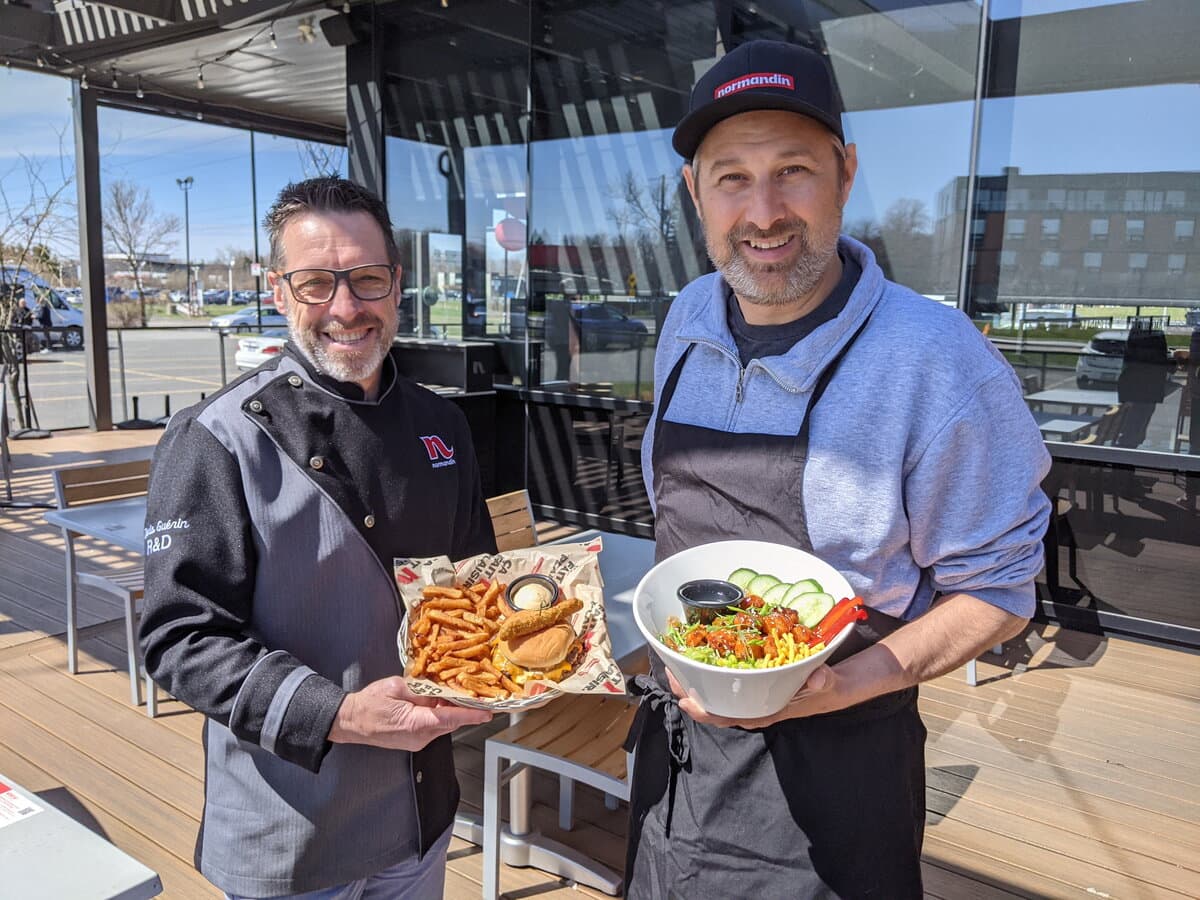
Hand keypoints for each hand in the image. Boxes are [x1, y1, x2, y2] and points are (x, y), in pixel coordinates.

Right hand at [329, 676, 491, 750]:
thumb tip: (440, 691)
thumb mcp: (396, 687)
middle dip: (464, 708)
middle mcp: (420, 736)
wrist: (350, 722)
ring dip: (451, 710)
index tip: (488, 712)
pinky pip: (435, 726)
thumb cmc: (369, 704)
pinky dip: (440, 714)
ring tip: (455, 693)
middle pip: (451, 721)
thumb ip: (421, 689)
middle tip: (476, 693)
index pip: (451, 718)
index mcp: (416, 723)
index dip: (472, 715)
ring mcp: (418, 741)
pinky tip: (438, 701)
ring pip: (444, 724)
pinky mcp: (415, 740)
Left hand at [668, 665, 856, 729]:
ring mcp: (750, 698)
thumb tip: (817, 678)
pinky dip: (709, 675)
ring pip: (716, 696)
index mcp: (764, 710)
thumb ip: (821, 681)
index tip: (685, 702)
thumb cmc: (824, 688)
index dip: (705, 712)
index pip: (729, 717)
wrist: (833, 687)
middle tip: (672, 673)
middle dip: (690, 694)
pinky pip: (725, 685)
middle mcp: (752, 706)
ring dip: (695, 684)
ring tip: (676, 666)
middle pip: (714, 707)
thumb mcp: (826, 683)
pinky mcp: (751, 687)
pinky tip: (698, 661)